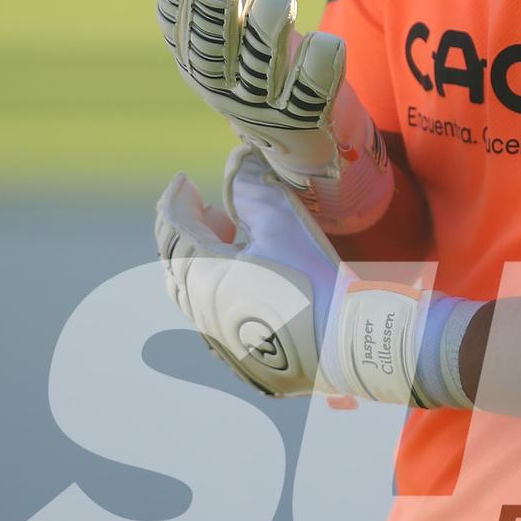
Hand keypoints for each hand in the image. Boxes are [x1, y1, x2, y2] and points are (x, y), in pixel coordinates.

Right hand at [138, 0, 393, 232]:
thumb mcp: (211, 33)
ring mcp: (262, 106)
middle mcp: (222, 84)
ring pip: (260, 67)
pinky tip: (324, 41)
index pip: (177, 22)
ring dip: (265, 30)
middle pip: (210, 49)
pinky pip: (311, 93)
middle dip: (212, 8)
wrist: (290, 140)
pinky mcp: (304, 118)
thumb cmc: (244, 69)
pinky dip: (318, 68)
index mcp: (195, 57)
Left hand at [155, 147, 432, 403]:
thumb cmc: (312, 278)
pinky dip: (220, 291)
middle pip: (176, 265)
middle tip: (209, 210)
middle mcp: (201, 313)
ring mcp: (220, 342)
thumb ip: (252, 186)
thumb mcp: (282, 221)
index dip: (175, 201)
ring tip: (232, 243)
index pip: (174, 230)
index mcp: (203, 276)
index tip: (183, 181)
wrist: (347, 345)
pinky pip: (216, 319)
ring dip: (203, 262)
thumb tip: (239, 159)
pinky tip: (249, 282)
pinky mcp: (243, 360)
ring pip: (193, 295)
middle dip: (186, 232)